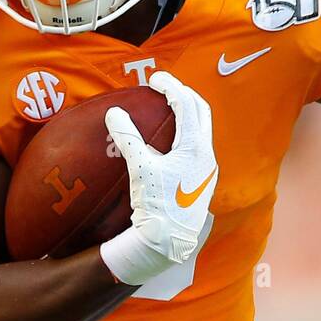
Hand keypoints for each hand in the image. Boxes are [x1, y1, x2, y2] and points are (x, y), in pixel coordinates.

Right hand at [100, 72, 217, 284]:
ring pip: (201, 129)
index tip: (154, 79)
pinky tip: (169, 139)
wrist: (168, 242)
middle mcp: (207, 156)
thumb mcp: (140, 169)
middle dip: (183, 95)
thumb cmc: (156, 205)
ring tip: (167, 107)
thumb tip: (114, 113)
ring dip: (186, 113)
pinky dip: (184, 133)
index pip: (187, 104)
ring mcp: (207, 170)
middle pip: (201, 112)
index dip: (171, 86)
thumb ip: (128, 139)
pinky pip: (196, 145)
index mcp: (196, 148)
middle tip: (163, 87)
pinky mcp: (201, 181)